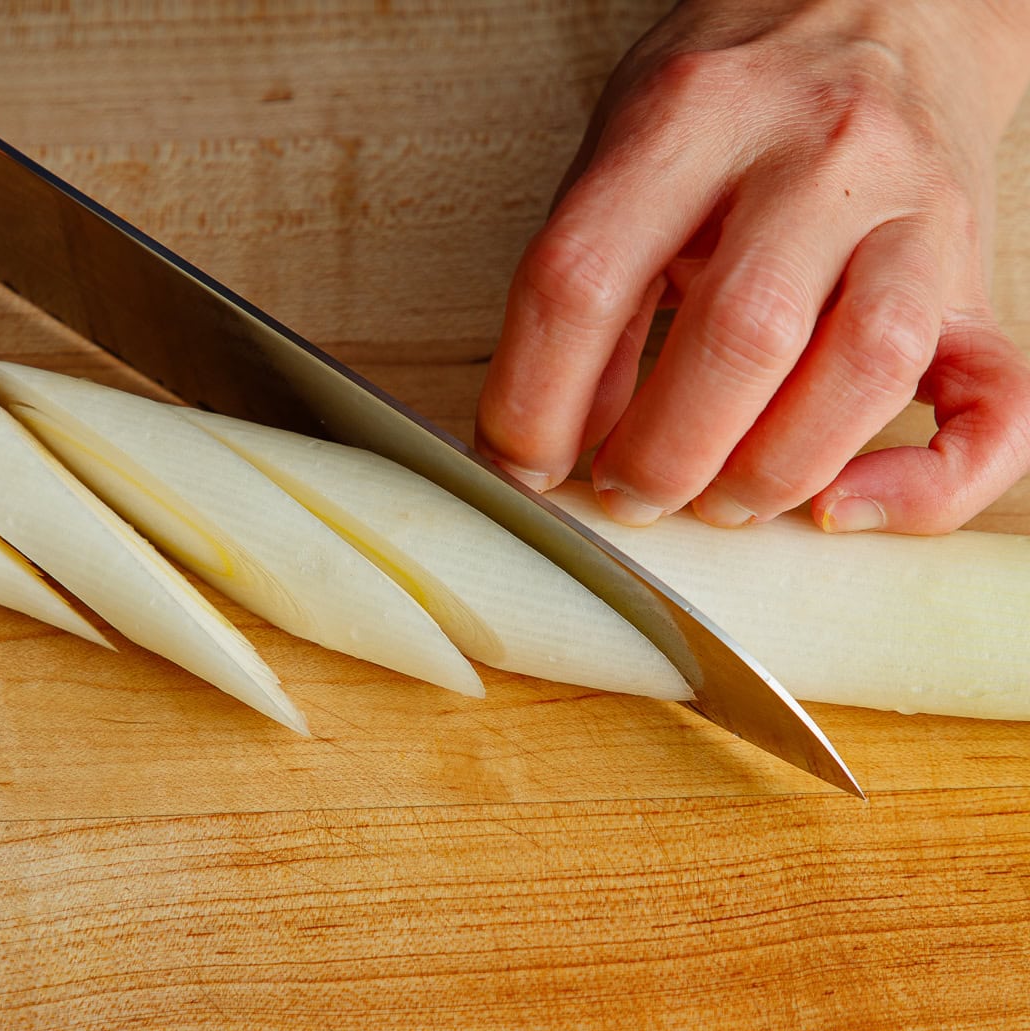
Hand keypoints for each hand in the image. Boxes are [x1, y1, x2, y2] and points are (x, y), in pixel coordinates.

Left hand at [476, 0, 1029, 533]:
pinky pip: (996, 408)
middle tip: (626, 492)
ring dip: (772, 471)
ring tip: (715, 500)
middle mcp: (820, 155)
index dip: (533, 400)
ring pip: (868, 369)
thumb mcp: (627, 150)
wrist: (881, 6)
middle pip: (739, 334)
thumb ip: (589, 286)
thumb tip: (559, 440)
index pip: (583, 278)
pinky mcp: (978, 281)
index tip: (520, 465)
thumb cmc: (735, 98)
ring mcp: (917, 213)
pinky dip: (925, 487)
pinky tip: (843, 508)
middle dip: (661, 454)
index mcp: (696, 113)